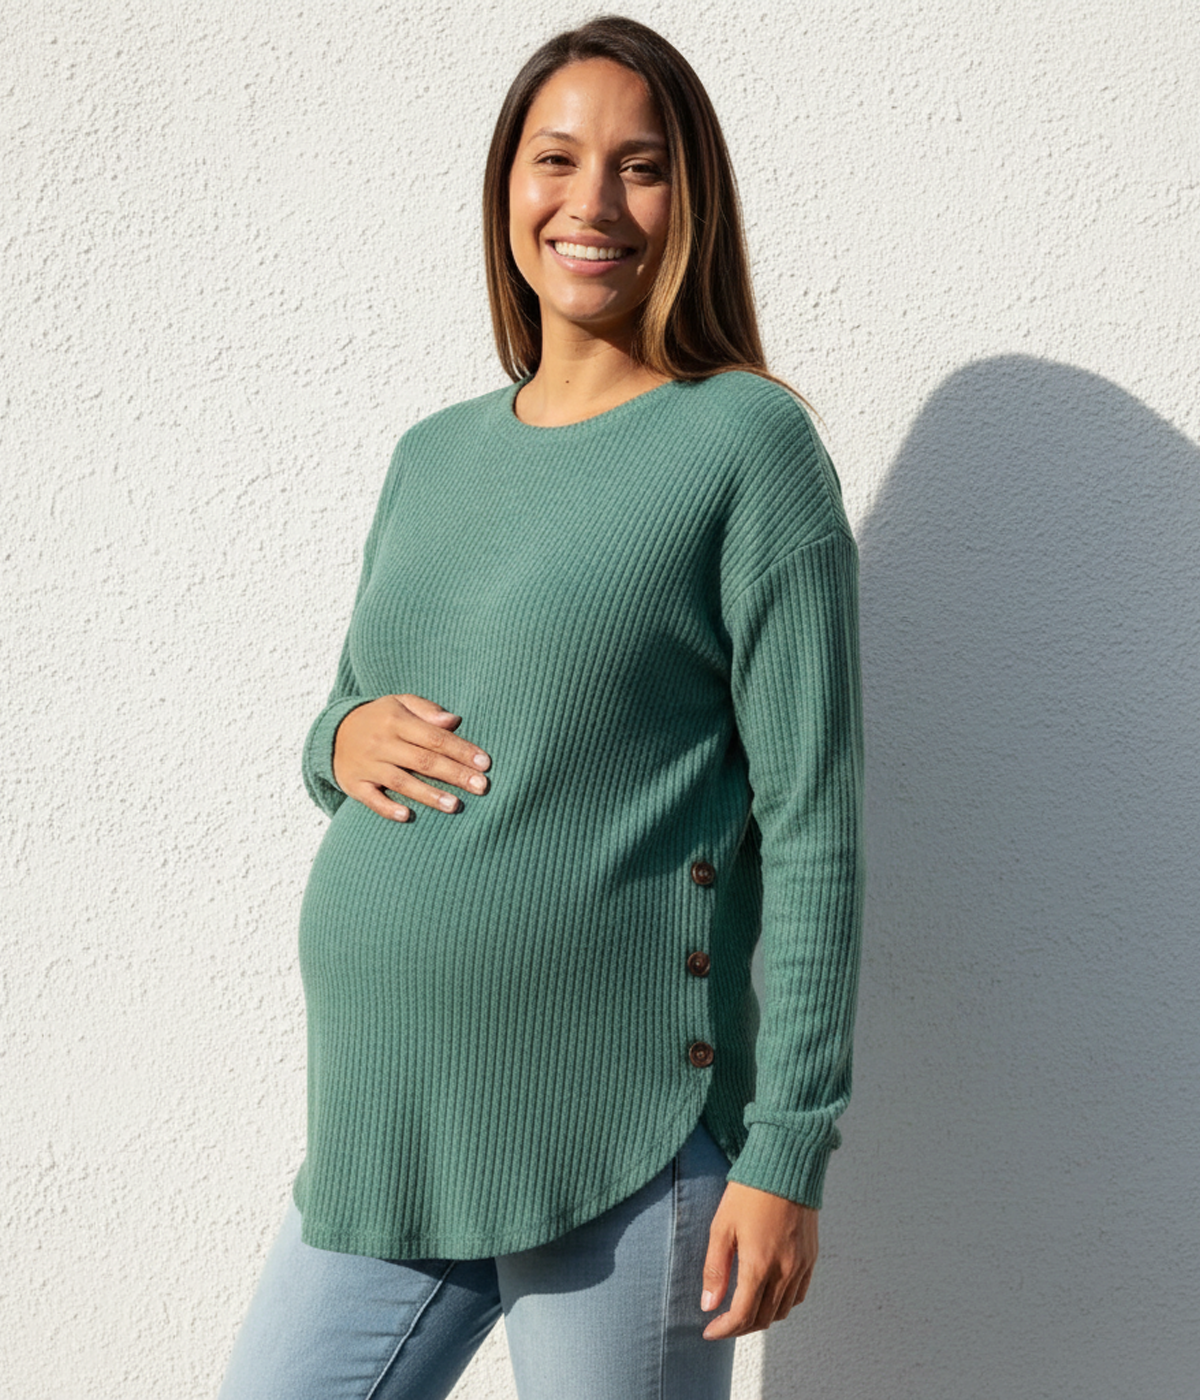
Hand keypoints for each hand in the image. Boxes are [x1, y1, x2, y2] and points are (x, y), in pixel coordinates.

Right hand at [331, 693, 491, 820]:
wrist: (333, 734)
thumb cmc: (379, 719)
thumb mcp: (399, 703)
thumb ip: (427, 711)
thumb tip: (454, 721)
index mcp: (396, 720)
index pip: (435, 737)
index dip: (461, 750)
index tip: (485, 763)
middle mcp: (381, 743)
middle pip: (423, 761)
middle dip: (454, 774)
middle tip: (481, 786)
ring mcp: (367, 765)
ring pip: (401, 782)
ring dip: (429, 795)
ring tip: (455, 805)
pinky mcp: (354, 785)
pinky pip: (371, 799)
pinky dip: (387, 808)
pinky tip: (407, 815)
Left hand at [700, 1182, 817, 1338]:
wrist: (785, 1164)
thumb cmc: (749, 1192)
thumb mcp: (721, 1226)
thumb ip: (715, 1269)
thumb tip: (708, 1305)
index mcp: (759, 1265)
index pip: (742, 1315)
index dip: (724, 1330)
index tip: (709, 1331)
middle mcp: (784, 1271)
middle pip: (763, 1318)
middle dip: (740, 1327)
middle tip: (722, 1323)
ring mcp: (801, 1265)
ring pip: (782, 1311)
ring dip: (761, 1318)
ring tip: (742, 1311)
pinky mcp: (811, 1257)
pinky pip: (798, 1295)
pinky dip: (782, 1304)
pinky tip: (768, 1295)